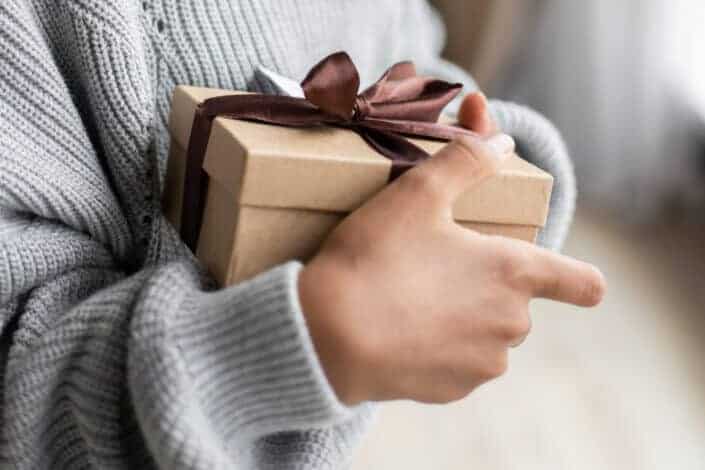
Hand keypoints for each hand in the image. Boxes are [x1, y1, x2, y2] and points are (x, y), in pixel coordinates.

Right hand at [298, 97, 605, 406]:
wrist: (328, 337)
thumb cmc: (375, 259)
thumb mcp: (417, 193)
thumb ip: (467, 159)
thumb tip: (503, 141)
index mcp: (513, 273)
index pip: (584, 284)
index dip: (578, 280)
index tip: (563, 278)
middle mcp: (511, 324)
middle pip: (518, 303)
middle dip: (487, 287)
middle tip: (436, 269)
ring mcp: (482, 364)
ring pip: (486, 335)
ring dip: (463, 319)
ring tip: (412, 301)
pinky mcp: (452, 391)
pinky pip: (457, 364)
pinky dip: (438, 349)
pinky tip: (401, 332)